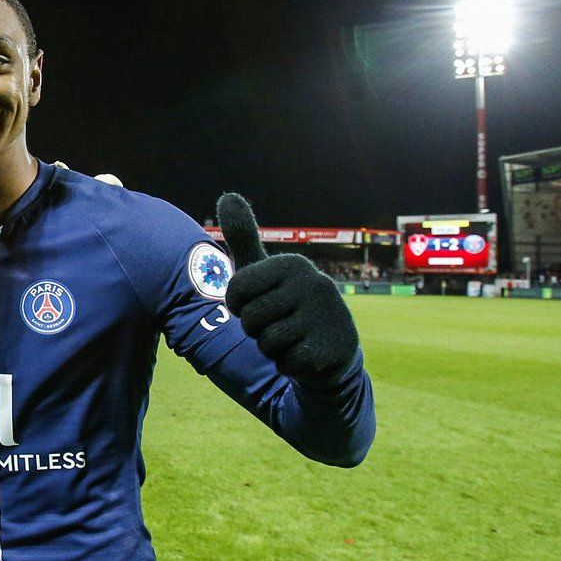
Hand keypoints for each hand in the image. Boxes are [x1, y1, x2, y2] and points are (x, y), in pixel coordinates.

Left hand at [216, 193, 361, 385]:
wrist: (327, 353)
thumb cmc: (286, 308)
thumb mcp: (262, 271)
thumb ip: (244, 236)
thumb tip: (228, 195)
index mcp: (292, 264)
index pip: (235, 292)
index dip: (239, 308)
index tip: (259, 304)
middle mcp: (314, 282)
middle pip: (251, 320)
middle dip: (257, 331)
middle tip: (280, 325)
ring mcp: (327, 315)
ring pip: (268, 342)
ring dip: (273, 349)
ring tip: (292, 339)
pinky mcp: (332, 347)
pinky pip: (287, 363)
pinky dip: (290, 365)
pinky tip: (305, 356)